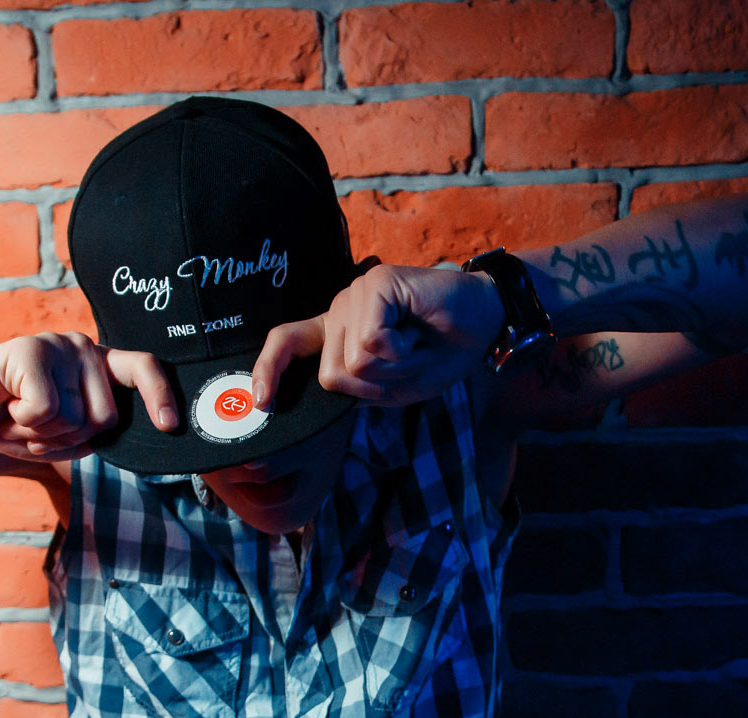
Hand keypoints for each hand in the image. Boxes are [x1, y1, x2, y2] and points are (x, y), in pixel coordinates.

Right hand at [0, 332, 177, 461]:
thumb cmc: (8, 422)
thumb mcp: (59, 436)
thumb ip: (90, 432)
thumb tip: (115, 431)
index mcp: (96, 366)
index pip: (142, 369)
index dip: (160, 396)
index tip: (169, 425)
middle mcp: (82, 348)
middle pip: (105, 417)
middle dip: (67, 437)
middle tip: (34, 423)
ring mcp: (56, 346)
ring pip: (74, 419)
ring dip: (41, 433)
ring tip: (17, 414)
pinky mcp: (29, 351)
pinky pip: (45, 411)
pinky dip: (22, 423)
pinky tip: (5, 405)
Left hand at [251, 263, 504, 408]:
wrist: (485, 322)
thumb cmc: (442, 352)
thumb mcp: (395, 386)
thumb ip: (358, 387)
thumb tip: (329, 379)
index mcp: (338, 334)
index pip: (287, 344)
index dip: (268, 370)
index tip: (262, 401)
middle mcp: (339, 311)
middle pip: (330, 375)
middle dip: (375, 385)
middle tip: (408, 361)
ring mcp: (354, 295)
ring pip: (352, 363)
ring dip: (393, 368)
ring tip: (415, 344)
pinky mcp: (375, 285)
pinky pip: (371, 344)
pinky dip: (401, 351)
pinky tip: (417, 330)